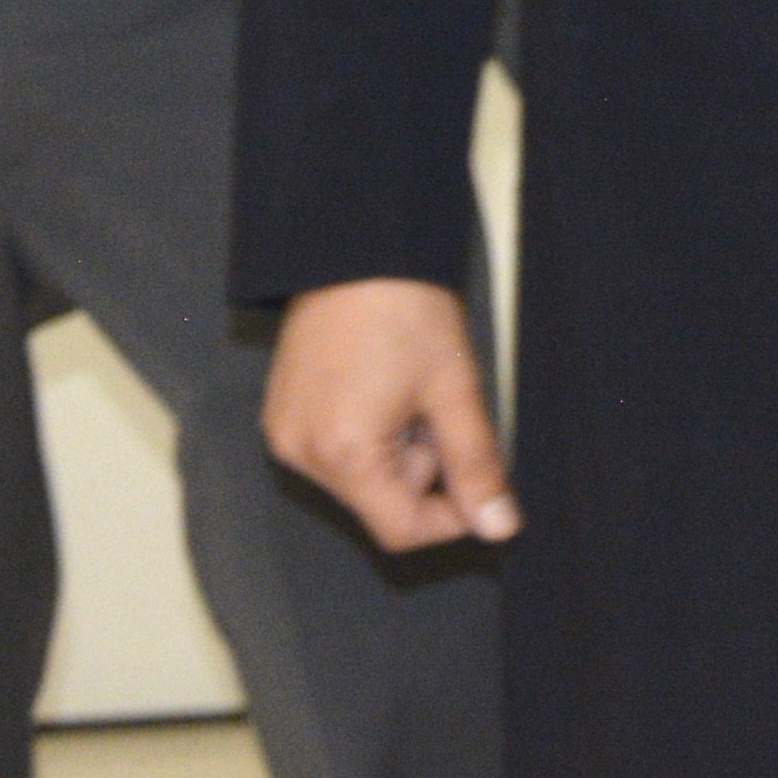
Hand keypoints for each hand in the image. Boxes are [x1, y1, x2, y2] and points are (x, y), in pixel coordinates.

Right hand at [265, 276, 519, 555]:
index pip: (400, 530)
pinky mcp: (279, 414)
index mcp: (342, 454)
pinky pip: (333, 450)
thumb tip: (498, 527)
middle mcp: (300, 453)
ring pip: (358, 477)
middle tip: (435, 406)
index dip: (450, 516)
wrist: (357, 247)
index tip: (477, 479)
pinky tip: (378, 386)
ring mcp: (284, 433)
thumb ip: (476, 466)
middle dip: (420, 466)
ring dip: (394, 448)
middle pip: (378, 502)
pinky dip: (366, 433)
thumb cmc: (405, 309)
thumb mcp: (455, 390)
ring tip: (404, 389)